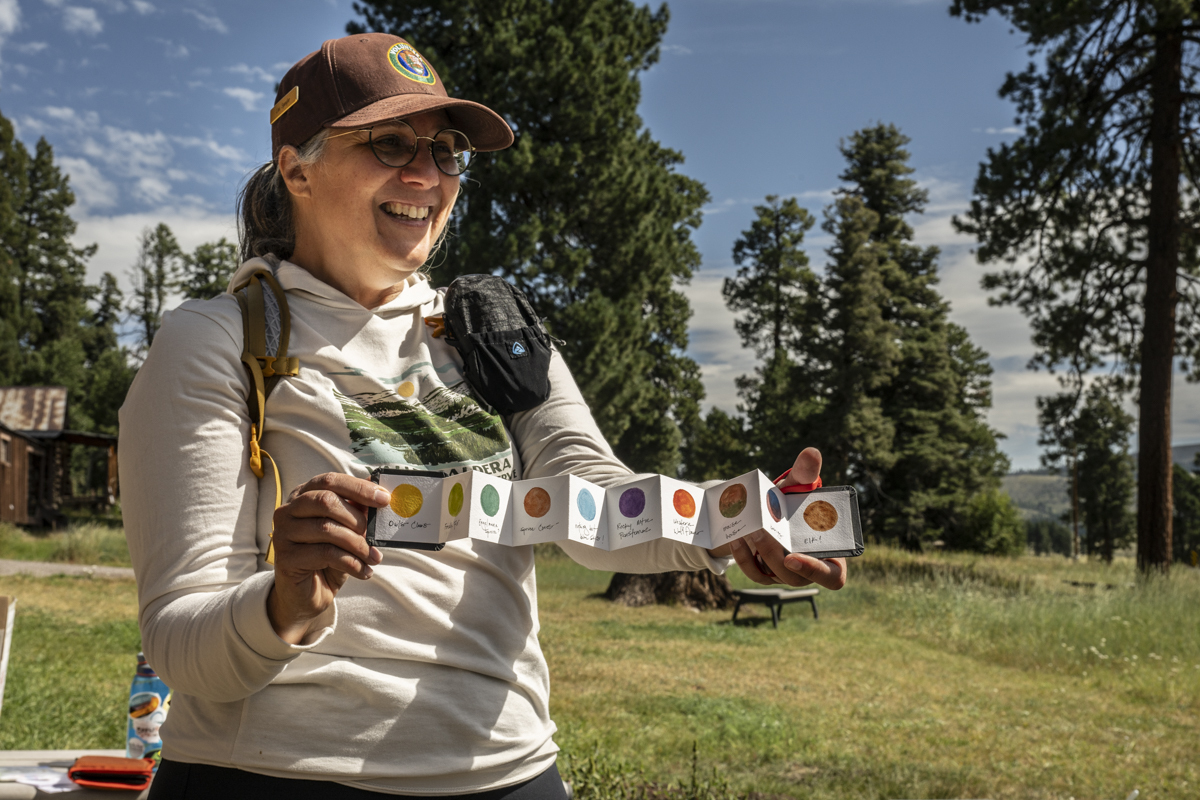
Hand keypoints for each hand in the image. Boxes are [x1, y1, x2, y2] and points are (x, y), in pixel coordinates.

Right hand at [267, 473, 387, 643]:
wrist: (308, 593)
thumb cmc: (329, 557)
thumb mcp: (346, 531)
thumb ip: (358, 511)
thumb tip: (382, 493)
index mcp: (303, 495)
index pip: (330, 481)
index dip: (359, 488)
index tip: (385, 499)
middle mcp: (288, 510)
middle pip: (326, 501)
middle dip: (357, 518)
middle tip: (375, 535)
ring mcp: (283, 533)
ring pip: (326, 529)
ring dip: (358, 545)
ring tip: (373, 558)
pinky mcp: (285, 557)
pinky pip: (325, 554)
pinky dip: (351, 563)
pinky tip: (363, 571)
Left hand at [709, 448, 846, 590]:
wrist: (768, 508)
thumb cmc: (793, 500)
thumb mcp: (798, 486)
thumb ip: (805, 473)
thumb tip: (811, 453)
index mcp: (830, 553)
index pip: (832, 577)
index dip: (816, 571)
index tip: (793, 557)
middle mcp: (809, 568)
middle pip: (795, 577)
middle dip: (774, 555)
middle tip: (760, 532)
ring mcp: (787, 573)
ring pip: (774, 576)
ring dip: (757, 556)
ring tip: (746, 532)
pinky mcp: (767, 573)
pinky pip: (756, 574)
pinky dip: (744, 559)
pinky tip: (736, 539)